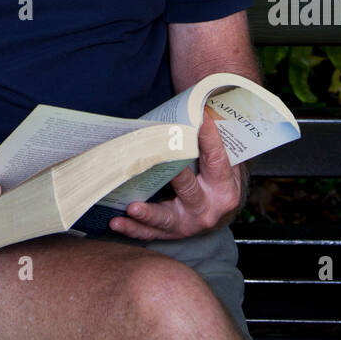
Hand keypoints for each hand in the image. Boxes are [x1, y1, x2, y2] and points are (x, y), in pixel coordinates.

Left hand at [108, 113, 244, 241]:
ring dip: (148, 213)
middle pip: (190, 191)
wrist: (218, 211)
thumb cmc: (216, 179)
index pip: (217, 160)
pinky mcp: (171, 233)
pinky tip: (116, 222)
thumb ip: (211, 140)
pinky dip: (133, 228)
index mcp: (224, 187)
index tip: (202, 120)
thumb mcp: (223, 161)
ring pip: (167, 219)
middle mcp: (208, 208)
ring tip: (132, 207)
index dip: (210, 139)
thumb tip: (198, 106)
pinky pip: (151, 232)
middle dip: (177, 179)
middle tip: (164, 167)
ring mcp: (188, 223)